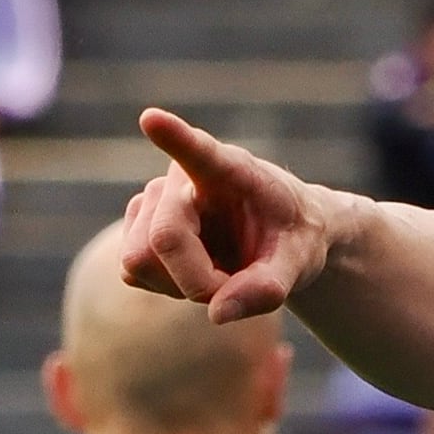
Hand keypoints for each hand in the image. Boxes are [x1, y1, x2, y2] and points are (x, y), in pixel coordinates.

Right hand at [122, 109, 333, 324]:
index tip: (152, 119)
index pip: (200, 151)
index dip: (174, 137)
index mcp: (232, 171)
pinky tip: (196, 274)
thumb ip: (268, 288)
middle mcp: (182, 179)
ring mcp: (153, 203)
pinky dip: (166, 288)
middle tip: (237, 288)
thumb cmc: (293, 240)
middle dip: (197, 281)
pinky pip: (133, 272)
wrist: (279, 240)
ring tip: (220, 276)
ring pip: (138, 260)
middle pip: (163, 239)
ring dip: (180, 286)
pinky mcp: (137, 230)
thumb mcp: (300, 263)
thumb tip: (217, 314)